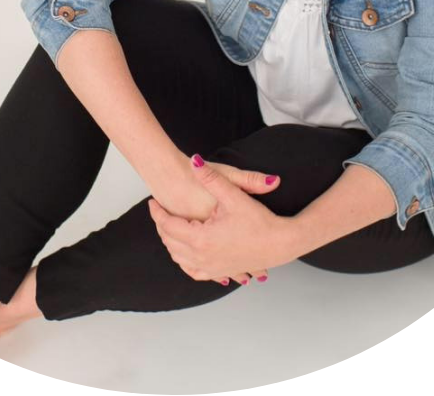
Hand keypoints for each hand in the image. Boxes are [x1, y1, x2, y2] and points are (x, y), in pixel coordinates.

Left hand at [148, 154, 291, 287]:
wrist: (281, 243)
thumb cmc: (259, 221)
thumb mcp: (233, 195)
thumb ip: (211, 178)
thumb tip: (194, 161)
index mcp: (202, 238)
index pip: (168, 226)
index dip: (158, 213)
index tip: (153, 202)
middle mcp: (203, 257)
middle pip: (170, 242)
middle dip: (162, 227)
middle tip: (159, 212)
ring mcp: (211, 268)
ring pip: (179, 258)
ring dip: (171, 243)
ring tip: (170, 226)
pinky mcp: (220, 272)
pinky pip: (193, 270)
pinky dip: (185, 261)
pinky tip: (185, 251)